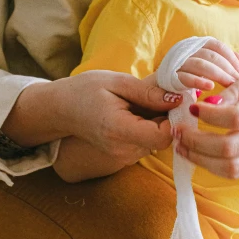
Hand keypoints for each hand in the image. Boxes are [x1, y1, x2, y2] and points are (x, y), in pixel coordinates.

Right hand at [53, 69, 180, 169]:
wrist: (60, 109)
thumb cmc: (86, 90)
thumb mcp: (117, 82)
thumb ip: (148, 92)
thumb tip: (177, 99)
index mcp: (119, 129)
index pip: (162, 136)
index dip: (173, 118)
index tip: (170, 99)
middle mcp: (122, 149)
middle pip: (162, 139)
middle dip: (166, 118)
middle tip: (156, 96)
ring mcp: (122, 157)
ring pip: (156, 142)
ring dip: (157, 123)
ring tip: (140, 104)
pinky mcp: (123, 157)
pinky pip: (146, 143)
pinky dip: (148, 128)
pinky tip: (135, 114)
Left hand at [174, 67, 238, 177]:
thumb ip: (234, 89)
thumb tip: (207, 104)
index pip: (236, 118)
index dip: (209, 116)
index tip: (192, 106)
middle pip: (229, 149)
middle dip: (197, 142)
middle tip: (178, 129)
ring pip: (230, 168)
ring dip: (200, 160)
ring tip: (181, 145)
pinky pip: (236, 173)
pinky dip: (212, 167)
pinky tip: (197, 154)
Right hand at [177, 38, 238, 90]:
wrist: (161, 86)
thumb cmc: (188, 74)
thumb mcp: (205, 64)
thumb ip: (220, 60)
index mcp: (196, 45)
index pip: (216, 45)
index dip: (230, 56)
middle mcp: (186, 50)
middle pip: (210, 55)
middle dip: (227, 68)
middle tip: (237, 81)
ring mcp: (178, 63)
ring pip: (200, 65)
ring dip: (218, 75)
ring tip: (229, 85)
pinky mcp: (171, 77)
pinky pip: (186, 78)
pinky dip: (199, 81)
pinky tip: (210, 87)